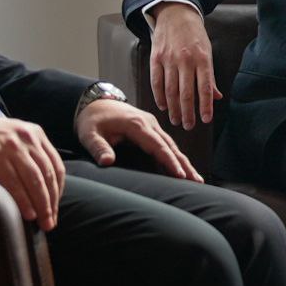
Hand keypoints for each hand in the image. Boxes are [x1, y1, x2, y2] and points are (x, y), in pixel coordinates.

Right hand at [0, 114, 67, 227]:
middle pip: (48, 175)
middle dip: (52, 202)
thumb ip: (29, 155)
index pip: (56, 165)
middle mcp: (27, 138)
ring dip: (41, 204)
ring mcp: (11, 147)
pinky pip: (14, 183)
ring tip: (42, 222)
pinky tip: (27, 213)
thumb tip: (42, 187)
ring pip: (35, 180)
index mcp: (35, 134)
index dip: (58, 190)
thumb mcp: (13, 139)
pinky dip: (23, 200)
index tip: (55, 207)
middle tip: (50, 222)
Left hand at [77, 98, 202, 181]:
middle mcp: (148, 123)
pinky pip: (166, 144)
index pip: (157, 146)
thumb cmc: (92, 120)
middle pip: (171, 146)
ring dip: (183, 162)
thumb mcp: (89, 134)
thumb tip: (107, 162)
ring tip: (195, 179)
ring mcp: (151, 125)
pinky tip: (182, 168)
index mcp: (136, 124)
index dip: (169, 161)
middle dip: (184, 164)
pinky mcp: (151, 129)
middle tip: (197, 181)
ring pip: (171, 145)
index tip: (180, 175)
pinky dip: (176, 156)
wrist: (93, 103)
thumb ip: (98, 147)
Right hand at [149, 2, 220, 126]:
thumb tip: (216, 98)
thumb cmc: (195, 35)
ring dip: (173, 108)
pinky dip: (159, 96)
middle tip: (189, 126)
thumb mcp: (208, 52)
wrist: (176, 14)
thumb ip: (210, 76)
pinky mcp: (155, 58)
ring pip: (170, 90)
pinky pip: (156, 81)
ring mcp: (169, 59)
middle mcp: (185, 60)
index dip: (205, 106)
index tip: (206, 120)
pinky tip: (163, 106)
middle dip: (187, 112)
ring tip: (176, 120)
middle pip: (185, 93)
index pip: (204, 87)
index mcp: (202, 59)